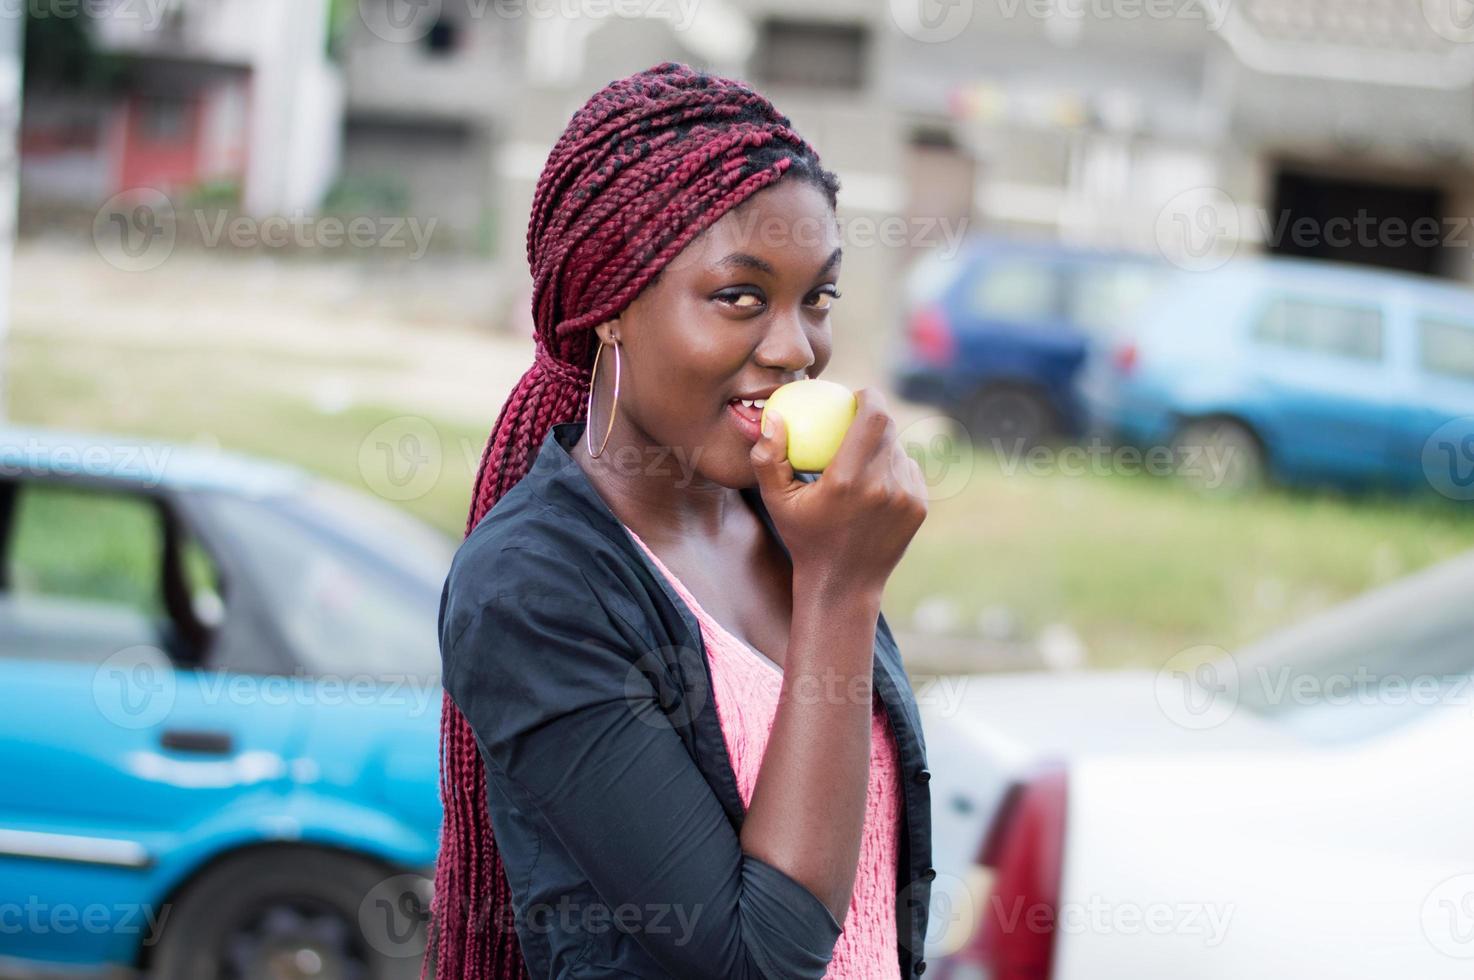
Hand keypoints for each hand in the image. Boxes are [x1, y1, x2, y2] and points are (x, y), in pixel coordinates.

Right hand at [749, 387, 927, 599]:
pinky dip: (893, 468)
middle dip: (874, 418)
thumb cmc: (804, 538)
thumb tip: (774, 417)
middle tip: (855, 420)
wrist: (843, 584)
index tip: (855, 396)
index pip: (874, 417)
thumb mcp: (776, 501)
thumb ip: (768, 458)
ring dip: (882, 446)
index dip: (870, 396)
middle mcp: (882, 485)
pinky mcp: (919, 507)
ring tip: (861, 457)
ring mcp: (905, 497)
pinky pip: (909, 471)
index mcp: (848, 480)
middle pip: (889, 429)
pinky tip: (875, 481)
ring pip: (900, 450)